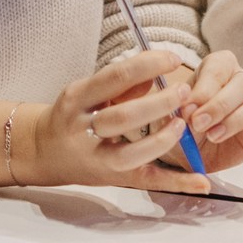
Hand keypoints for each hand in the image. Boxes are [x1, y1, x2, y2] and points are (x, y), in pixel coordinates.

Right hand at [25, 49, 199, 190]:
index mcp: (76, 98)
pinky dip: (177, 182)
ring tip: (182, 124)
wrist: (42, 151)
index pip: (116, 77)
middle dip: (158, 104)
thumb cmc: (71, 115)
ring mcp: (96, 159)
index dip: (148, 65)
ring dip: (162, 139)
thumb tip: (158, 72)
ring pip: (130, 153)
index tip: (173, 59)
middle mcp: (82, 130)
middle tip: (184, 92)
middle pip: (123, 117)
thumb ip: (121, 84)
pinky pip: (147, 181)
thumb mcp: (87, 91)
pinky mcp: (112, 179)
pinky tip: (200, 181)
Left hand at [179, 50, 242, 172]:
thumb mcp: (172, 114)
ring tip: (213, 136)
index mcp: (217, 68)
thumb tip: (189, 108)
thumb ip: (179, 109)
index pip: (219, 67)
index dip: (204, 88)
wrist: (185, 150)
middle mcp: (238, 82)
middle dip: (220, 105)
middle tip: (198, 124)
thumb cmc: (180, 122)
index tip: (187, 109)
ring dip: (236, 121)